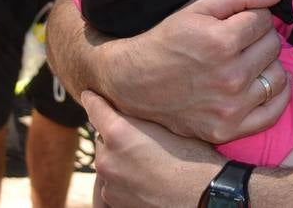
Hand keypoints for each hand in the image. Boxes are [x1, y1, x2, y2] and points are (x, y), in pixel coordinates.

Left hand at [83, 91, 221, 207]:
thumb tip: (133, 105)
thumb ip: (142, 115)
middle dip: (115, 134)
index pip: (94, 107)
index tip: (91, 94)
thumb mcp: (169, 125)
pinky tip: (146, 177)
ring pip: (108, 160)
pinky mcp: (112, 200)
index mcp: (118, 133)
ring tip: (146, 159)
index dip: (94, 98)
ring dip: (119, 157)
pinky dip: (123, 177)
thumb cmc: (193, 158)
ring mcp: (108, 182)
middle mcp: (107, 158)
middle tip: (138, 136)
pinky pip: (113, 181)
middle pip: (103, 137)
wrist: (201, 197)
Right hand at [109, 0, 290, 142]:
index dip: (254, 15)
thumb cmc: (168, 40)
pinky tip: (264, 82)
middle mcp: (230, 77)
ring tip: (249, 61)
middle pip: (273, 46)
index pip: (264, 20)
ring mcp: (230, 107)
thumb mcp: (197, 8)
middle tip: (242, 40)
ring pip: (278, 75)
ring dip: (268, 64)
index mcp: (222, 42)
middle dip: (261, 37)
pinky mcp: (228, 129)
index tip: (240, 21)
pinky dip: (277, 96)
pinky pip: (273, 112)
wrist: (135, 82)